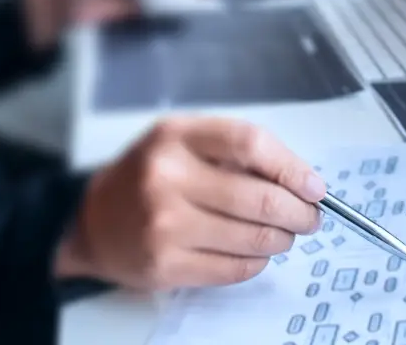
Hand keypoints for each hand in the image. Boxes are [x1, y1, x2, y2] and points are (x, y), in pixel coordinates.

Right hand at [55, 118, 326, 289]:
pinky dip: (257, 261)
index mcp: (176, 136)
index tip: (315, 187)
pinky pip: (234, 269)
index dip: (292, 168)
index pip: (251, 145)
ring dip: (282, 239)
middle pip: (259, 198)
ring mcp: (164, 226)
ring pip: (252, 238)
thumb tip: (301, 180)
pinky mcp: (165, 266)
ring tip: (284, 234)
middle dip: (298, 212)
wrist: (91, 221)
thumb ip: (236, 151)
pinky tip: (255, 252)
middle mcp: (167, 178)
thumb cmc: (150, 176)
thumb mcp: (184, 142)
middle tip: (310, 217)